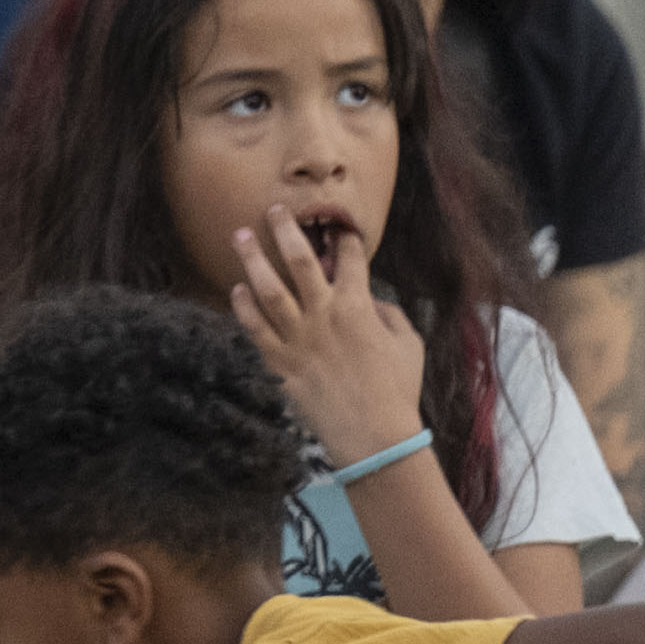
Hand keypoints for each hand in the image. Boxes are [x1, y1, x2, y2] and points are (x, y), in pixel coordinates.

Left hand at [224, 213, 434, 465]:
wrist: (373, 434)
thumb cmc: (397, 389)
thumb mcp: (409, 345)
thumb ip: (389, 315)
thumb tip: (371, 299)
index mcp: (359, 307)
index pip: (350, 261)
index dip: (344, 239)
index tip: (336, 224)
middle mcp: (324, 315)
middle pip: (299, 262)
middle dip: (285, 231)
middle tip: (273, 209)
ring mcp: (297, 338)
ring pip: (268, 289)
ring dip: (252, 260)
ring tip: (238, 236)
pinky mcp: (278, 362)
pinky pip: (254, 328)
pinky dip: (243, 307)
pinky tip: (235, 290)